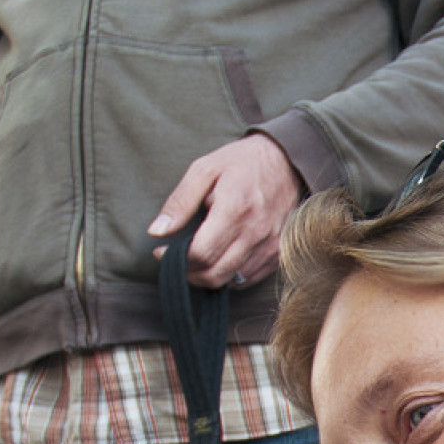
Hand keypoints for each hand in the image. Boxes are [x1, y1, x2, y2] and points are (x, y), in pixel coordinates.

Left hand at [147, 132, 302, 288]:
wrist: (287, 163)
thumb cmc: (242, 163)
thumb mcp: (205, 170)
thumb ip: (180, 202)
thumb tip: (156, 232)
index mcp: (234, 210)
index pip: (201, 253)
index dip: (176, 259)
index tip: (161, 252)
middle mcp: (254, 233)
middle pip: (215, 274)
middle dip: (189, 273)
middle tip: (177, 261)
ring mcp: (269, 247)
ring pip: (231, 281)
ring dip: (208, 276)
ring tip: (196, 259)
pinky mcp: (277, 255)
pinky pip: (248, 279)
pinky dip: (229, 276)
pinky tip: (219, 259)